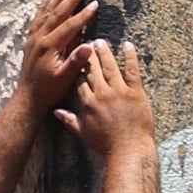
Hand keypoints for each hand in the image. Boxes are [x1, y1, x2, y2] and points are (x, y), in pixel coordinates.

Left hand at [16, 0, 100, 112]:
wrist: (28, 97)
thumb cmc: (48, 90)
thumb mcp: (64, 79)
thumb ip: (75, 61)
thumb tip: (89, 45)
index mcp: (50, 46)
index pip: (70, 25)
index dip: (83, 14)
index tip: (95, 3)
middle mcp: (40, 38)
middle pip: (58, 13)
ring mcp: (34, 38)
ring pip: (47, 12)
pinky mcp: (30, 40)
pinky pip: (37, 18)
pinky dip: (43, 6)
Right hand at [55, 40, 154, 156]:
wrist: (128, 151)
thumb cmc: (105, 145)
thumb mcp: (83, 133)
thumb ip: (70, 120)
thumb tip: (56, 113)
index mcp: (88, 103)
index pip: (80, 79)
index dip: (77, 67)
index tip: (76, 58)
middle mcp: (102, 94)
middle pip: (92, 69)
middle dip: (89, 54)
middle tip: (88, 42)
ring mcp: (119, 92)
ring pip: (110, 66)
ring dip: (105, 52)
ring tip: (102, 41)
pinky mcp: (135, 92)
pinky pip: (132, 70)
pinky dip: (130, 57)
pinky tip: (128, 45)